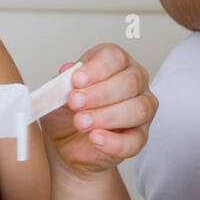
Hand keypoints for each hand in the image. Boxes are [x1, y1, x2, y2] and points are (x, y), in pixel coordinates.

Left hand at [39, 43, 156, 176]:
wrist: (66, 139)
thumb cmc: (67, 109)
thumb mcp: (57, 93)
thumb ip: (62, 82)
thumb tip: (67, 71)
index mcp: (115, 63)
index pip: (115, 57)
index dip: (96, 69)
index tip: (76, 80)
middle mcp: (134, 83)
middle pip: (129, 82)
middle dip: (99, 94)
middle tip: (75, 102)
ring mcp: (142, 110)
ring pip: (137, 110)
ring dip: (106, 116)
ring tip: (81, 122)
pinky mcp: (139, 137)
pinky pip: (134, 141)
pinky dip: (113, 142)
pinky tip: (95, 138)